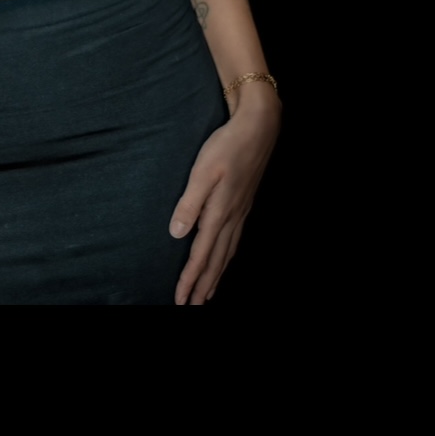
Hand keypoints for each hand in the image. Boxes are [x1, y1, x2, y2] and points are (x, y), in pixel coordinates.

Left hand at [169, 94, 280, 304]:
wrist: (258, 128)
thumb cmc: (227, 146)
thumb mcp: (203, 172)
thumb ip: (189, 203)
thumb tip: (176, 234)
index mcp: (219, 212)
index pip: (200, 255)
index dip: (189, 279)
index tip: (180, 300)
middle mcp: (232, 218)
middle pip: (216, 261)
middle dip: (203, 286)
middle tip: (192, 307)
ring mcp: (240, 212)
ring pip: (227, 254)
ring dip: (216, 276)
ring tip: (207, 294)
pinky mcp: (244, 204)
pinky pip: (234, 241)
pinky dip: (227, 258)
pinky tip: (224, 259)